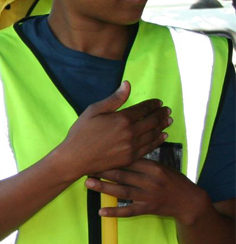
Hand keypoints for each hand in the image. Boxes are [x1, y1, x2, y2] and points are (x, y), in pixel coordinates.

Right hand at [54, 82, 169, 179]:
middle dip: (161, 114)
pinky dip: (158, 140)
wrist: (75, 158)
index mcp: (122, 119)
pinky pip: (150, 147)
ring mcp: (132, 146)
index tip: (158, 102)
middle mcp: (130, 132)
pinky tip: (162, 136)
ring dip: (163, 126)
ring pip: (153, 134)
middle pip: (152, 121)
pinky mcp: (131, 157)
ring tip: (168, 121)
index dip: (153, 104)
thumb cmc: (81, 132)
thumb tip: (127, 85)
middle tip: (167, 111)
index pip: (144, 109)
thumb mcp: (94, 111)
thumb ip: (114, 99)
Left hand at [87, 159, 208, 224]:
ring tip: (88, 183)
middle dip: (103, 171)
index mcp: (154, 168)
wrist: (189, 201)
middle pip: (123, 175)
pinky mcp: (148, 209)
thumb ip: (143, 161)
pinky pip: (129, 211)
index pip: (129, 160)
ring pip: (123, 192)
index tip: (96, 154)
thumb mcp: (161, 167)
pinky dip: (115, 212)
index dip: (112, 157)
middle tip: (86, 167)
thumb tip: (121, 151)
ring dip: (104, 188)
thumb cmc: (172, 180)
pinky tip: (101, 212)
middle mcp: (151, 181)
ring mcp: (149, 196)